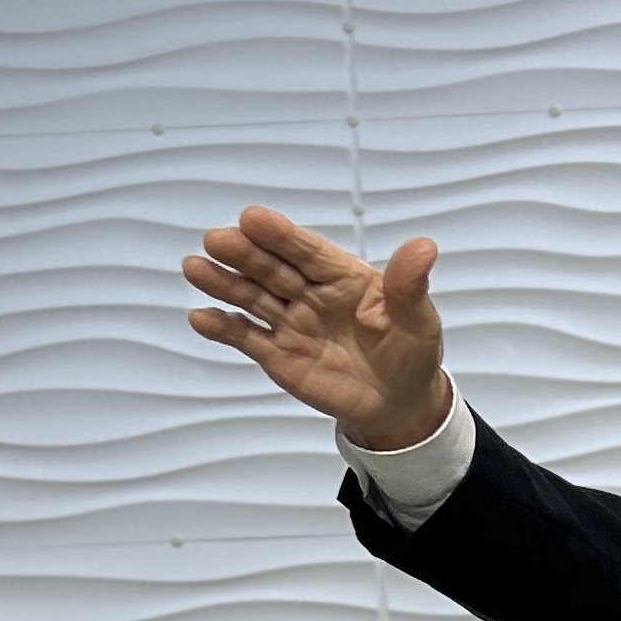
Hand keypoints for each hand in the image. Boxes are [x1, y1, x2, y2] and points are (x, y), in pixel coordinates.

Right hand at [183, 207, 449, 448]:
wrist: (399, 403)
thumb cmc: (410, 352)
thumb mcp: (418, 319)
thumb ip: (409, 286)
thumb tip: (425, 246)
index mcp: (343, 275)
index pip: (308, 251)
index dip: (282, 235)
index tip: (253, 217)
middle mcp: (310, 293)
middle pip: (273, 268)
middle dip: (244, 254)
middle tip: (217, 239)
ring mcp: (291, 322)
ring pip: (252, 297)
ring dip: (223, 283)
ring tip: (195, 268)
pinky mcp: (277, 354)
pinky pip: (247, 337)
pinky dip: (223, 328)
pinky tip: (200, 317)